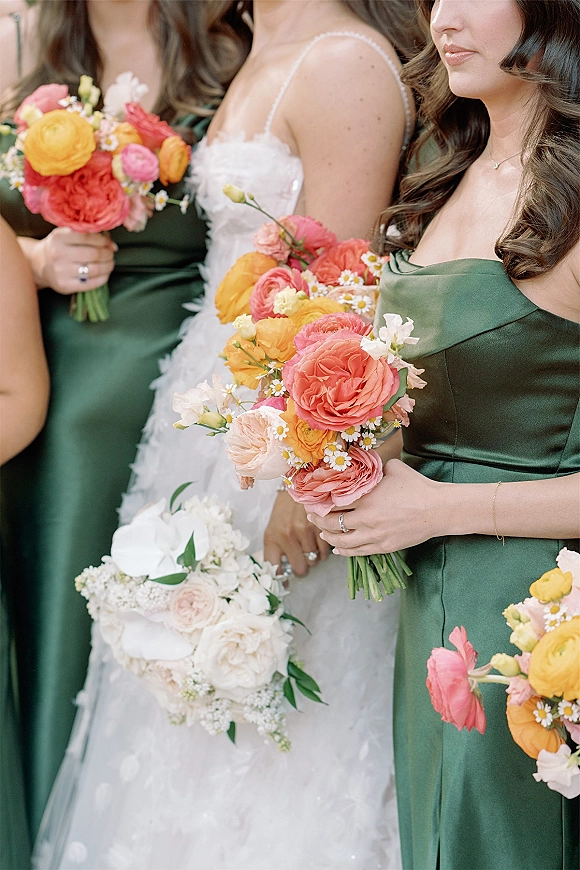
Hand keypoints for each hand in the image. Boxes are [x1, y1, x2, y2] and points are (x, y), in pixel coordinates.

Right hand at [30, 228, 115, 293]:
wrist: (40, 264)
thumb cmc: (58, 246)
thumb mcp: (66, 234)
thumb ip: (86, 234)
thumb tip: (112, 244)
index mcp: (58, 237)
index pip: (87, 236)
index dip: (102, 240)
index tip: (108, 242)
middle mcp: (58, 254)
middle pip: (93, 254)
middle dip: (107, 253)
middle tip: (111, 253)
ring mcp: (61, 271)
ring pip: (94, 269)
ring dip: (108, 266)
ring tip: (110, 263)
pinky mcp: (65, 286)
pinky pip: (91, 283)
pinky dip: (103, 278)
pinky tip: (105, 273)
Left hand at [264, 490, 330, 576]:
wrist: (299, 486)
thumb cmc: (286, 509)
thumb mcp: (275, 527)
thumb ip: (277, 548)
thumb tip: (284, 575)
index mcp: (272, 537)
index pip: (274, 567)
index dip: (281, 579)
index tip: (285, 584)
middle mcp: (286, 535)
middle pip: (299, 569)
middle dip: (303, 568)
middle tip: (304, 560)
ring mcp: (303, 531)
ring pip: (314, 561)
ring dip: (315, 557)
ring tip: (311, 544)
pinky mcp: (318, 527)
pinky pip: (325, 551)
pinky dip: (324, 549)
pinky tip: (319, 540)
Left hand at [309, 459, 445, 555]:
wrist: (437, 510)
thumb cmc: (416, 486)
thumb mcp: (393, 469)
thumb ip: (374, 468)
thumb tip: (363, 463)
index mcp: (366, 497)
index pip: (332, 502)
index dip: (318, 502)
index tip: (311, 500)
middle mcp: (366, 518)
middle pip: (332, 523)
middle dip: (318, 520)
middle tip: (312, 515)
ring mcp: (374, 535)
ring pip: (342, 540)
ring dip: (328, 536)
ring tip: (322, 532)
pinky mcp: (383, 547)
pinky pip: (357, 552)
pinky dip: (343, 550)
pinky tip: (337, 548)